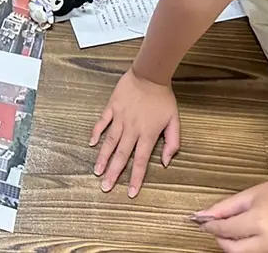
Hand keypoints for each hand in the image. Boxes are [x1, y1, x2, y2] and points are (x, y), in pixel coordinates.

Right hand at [90, 67, 180, 195]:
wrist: (150, 74)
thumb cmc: (164, 98)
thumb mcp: (174, 121)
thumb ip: (172, 143)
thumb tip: (165, 162)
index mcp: (148, 134)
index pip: (140, 161)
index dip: (136, 178)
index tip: (131, 192)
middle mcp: (132, 129)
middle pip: (121, 155)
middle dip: (114, 173)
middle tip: (106, 187)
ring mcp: (120, 117)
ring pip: (110, 141)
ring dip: (103, 158)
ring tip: (97, 171)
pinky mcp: (112, 107)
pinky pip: (102, 122)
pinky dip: (97, 133)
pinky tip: (92, 143)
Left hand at [194, 173, 267, 252]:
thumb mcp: (248, 196)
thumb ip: (224, 208)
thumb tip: (202, 216)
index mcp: (259, 222)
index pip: (225, 230)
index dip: (211, 227)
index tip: (204, 224)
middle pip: (234, 250)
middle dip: (222, 239)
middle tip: (219, 228)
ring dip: (238, 244)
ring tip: (242, 228)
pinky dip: (254, 248)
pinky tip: (256, 235)